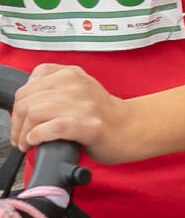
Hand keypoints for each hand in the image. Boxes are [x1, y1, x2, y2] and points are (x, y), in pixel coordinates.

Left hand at [7, 64, 142, 162]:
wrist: (133, 127)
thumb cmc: (102, 113)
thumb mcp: (78, 87)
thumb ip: (52, 85)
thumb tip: (24, 98)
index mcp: (71, 74)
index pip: (27, 86)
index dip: (18, 107)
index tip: (22, 121)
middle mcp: (77, 86)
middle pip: (27, 101)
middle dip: (17, 123)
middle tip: (22, 137)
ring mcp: (85, 106)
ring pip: (36, 112)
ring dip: (24, 133)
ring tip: (28, 143)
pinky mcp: (90, 126)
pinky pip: (54, 127)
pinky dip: (39, 135)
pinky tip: (37, 141)